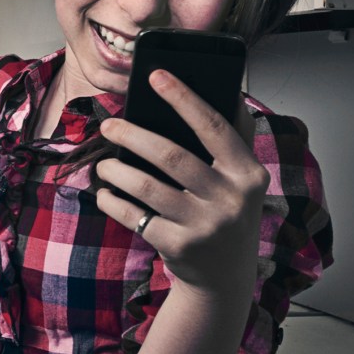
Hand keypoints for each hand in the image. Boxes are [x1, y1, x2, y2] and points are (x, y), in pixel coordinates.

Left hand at [94, 69, 268, 298]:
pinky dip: (112, 200)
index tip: (155, 75)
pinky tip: (105, 193)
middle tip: (109, 126)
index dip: (183, 98)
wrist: (224, 278)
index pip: (214, 127)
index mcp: (249, 174)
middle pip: (170, 155)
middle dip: (132, 135)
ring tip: (105, 164)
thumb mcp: (242, 181)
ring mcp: (204, 226)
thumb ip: (234, 140)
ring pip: (145, 185)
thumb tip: (226, 88)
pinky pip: (132, 215)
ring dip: (115, 170)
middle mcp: (231, 200)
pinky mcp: (178, 246)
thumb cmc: (225, 214)